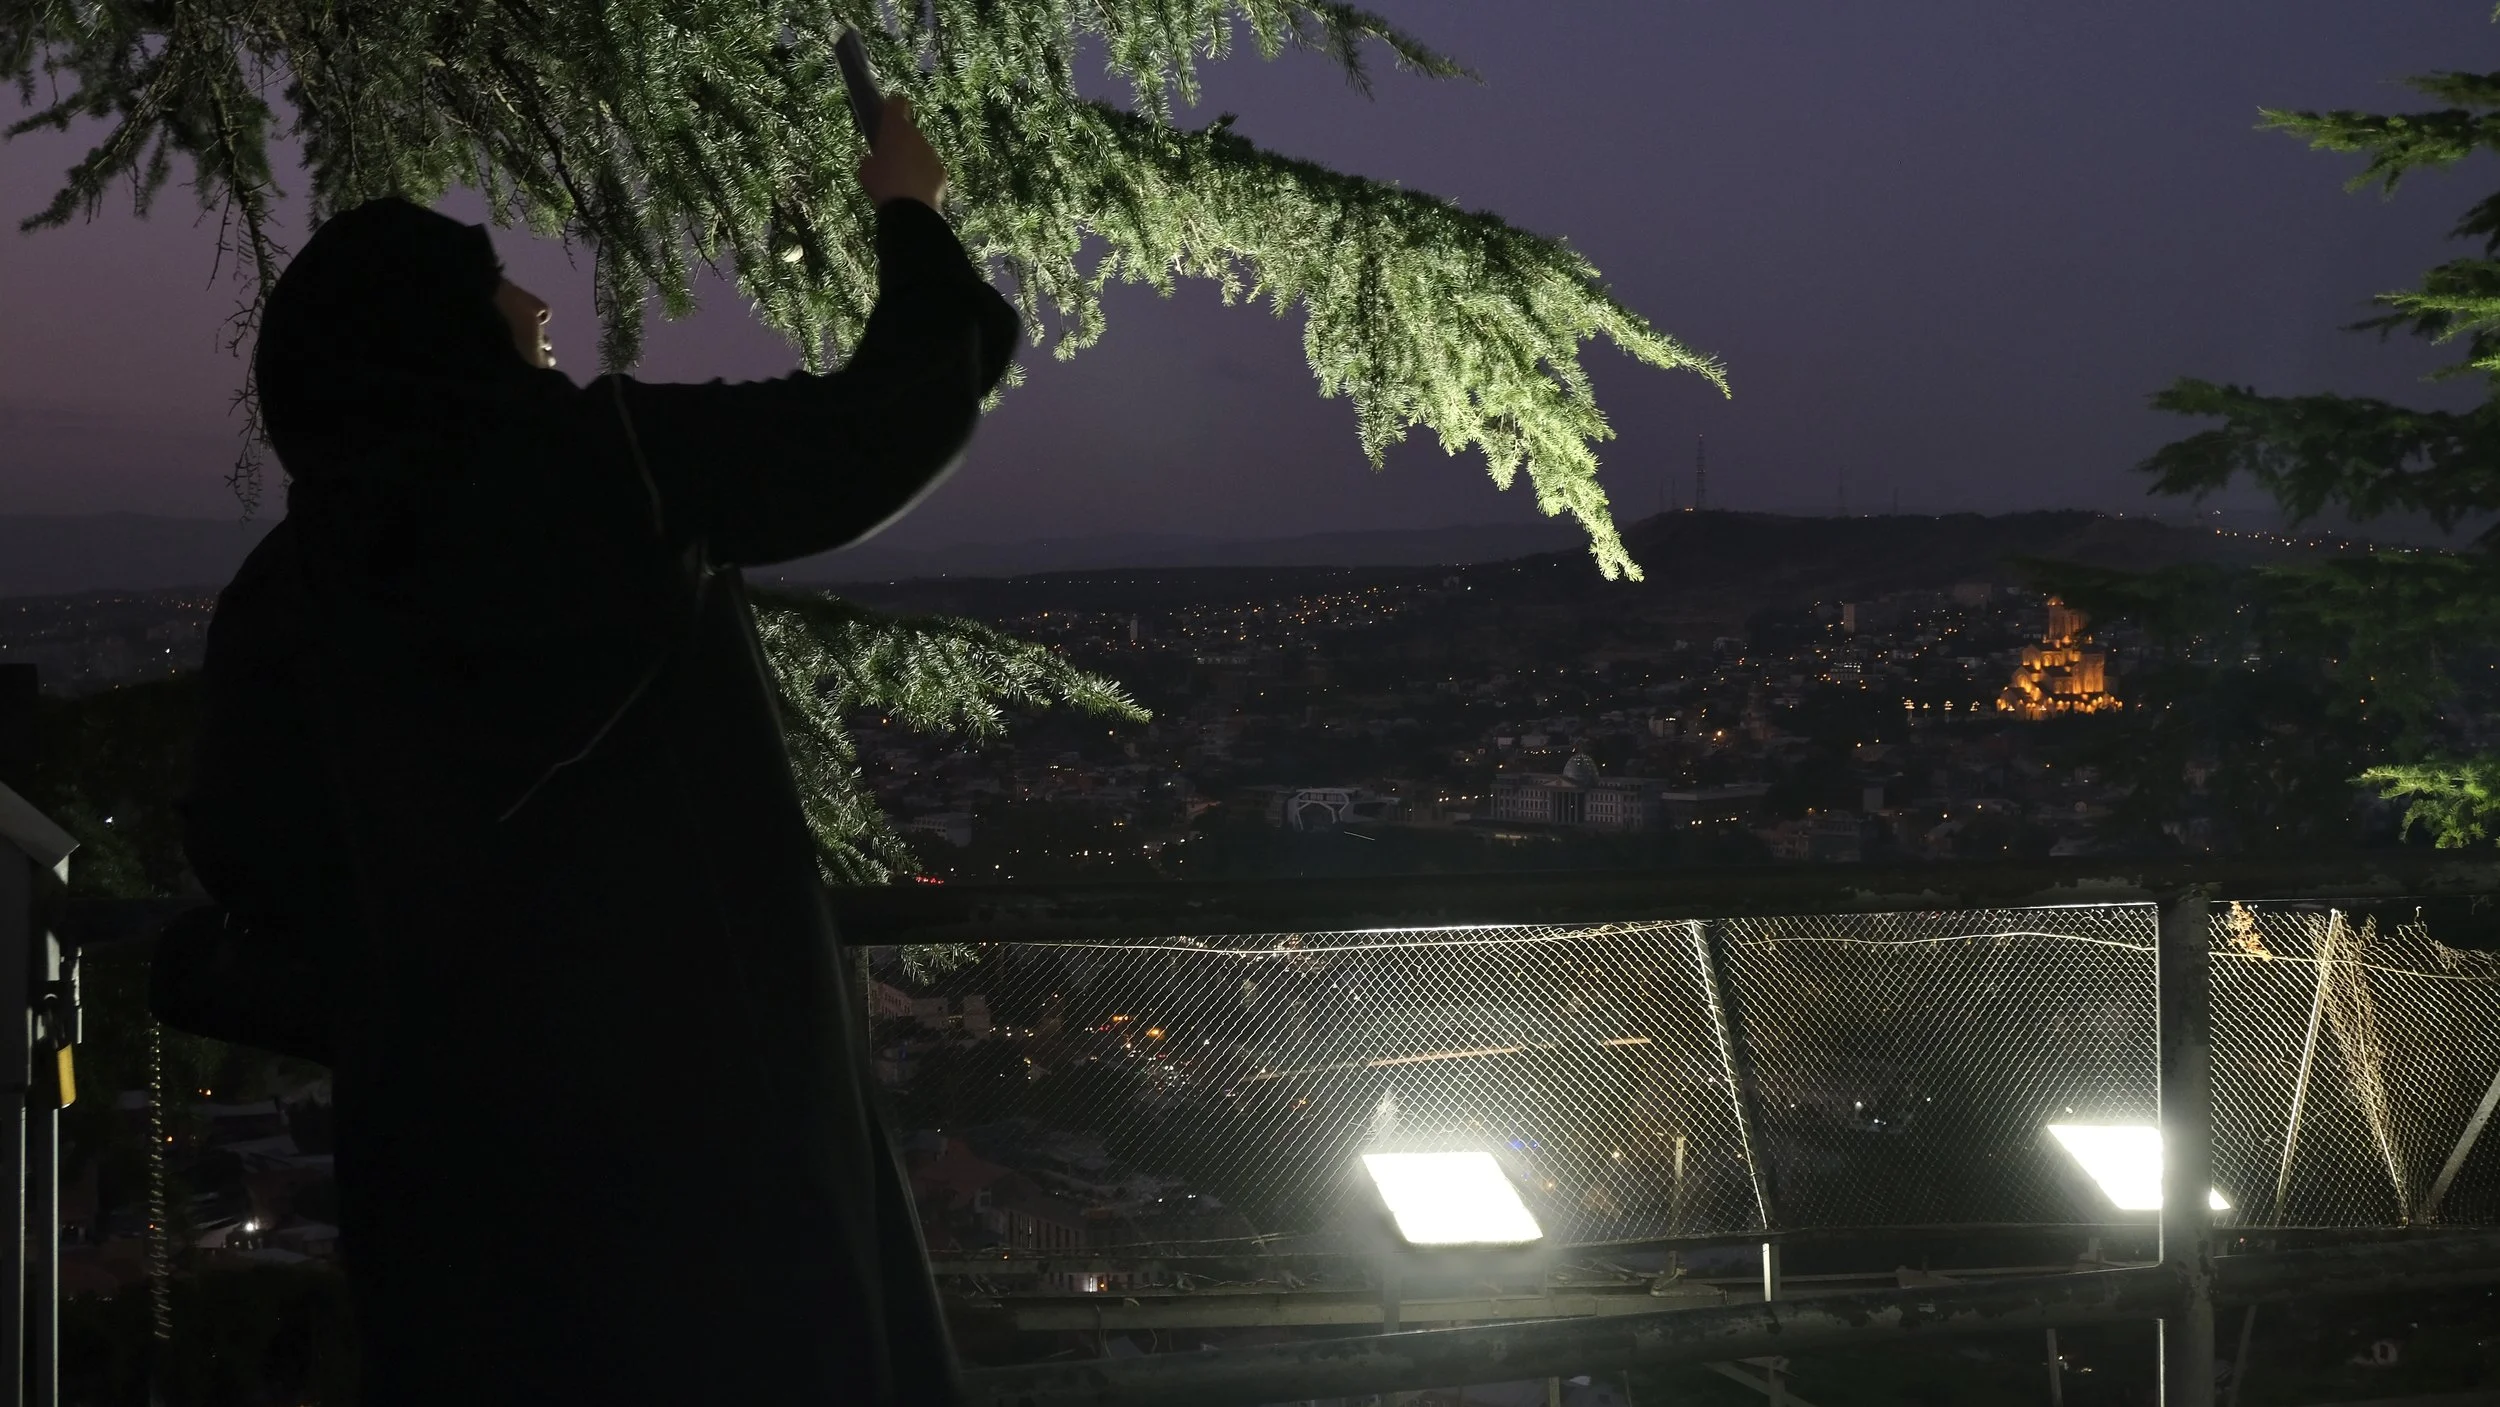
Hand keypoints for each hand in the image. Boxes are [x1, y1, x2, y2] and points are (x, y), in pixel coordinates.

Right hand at [858, 95, 947, 210]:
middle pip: (910, 131)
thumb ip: (871, 158)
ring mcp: (932, 153)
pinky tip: (916, 191)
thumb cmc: (882, 184)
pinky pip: (931, 168)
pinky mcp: (942, 171)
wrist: (910, 209)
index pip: (898, 103)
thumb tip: (873, 160)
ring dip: (914, 159)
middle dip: (902, 141)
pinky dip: (925, 175)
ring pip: (921, 150)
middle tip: (890, 159)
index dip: (892, 107)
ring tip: (903, 180)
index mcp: (896, 128)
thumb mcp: (865, 170)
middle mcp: (917, 135)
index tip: (886, 117)